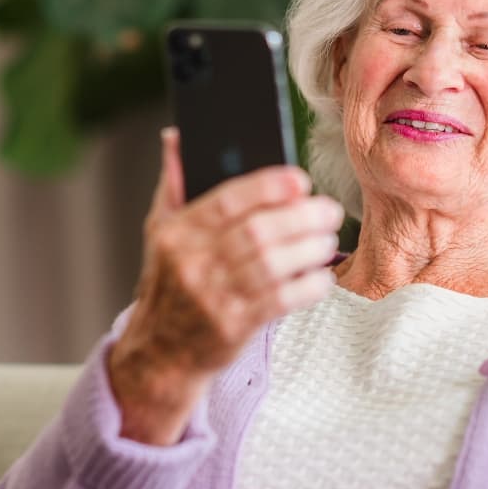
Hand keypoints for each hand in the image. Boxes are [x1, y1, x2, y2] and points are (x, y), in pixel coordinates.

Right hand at [108, 127, 343, 443]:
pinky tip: (321, 277)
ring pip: (274, 265)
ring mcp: (213, 297)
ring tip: (327, 240)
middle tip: (328, 211)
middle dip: (302, 217)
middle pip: (258, 231)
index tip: (300, 181)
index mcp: (177, 233)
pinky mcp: (234, 327)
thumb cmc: (169, 284)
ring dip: (310, 249)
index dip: (269, 186)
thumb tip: (177, 136)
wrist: (161, 352)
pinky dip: (308, 286)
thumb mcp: (159, 232)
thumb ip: (173, 184)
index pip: (227, 199)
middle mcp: (193, 263)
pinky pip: (281, 301)